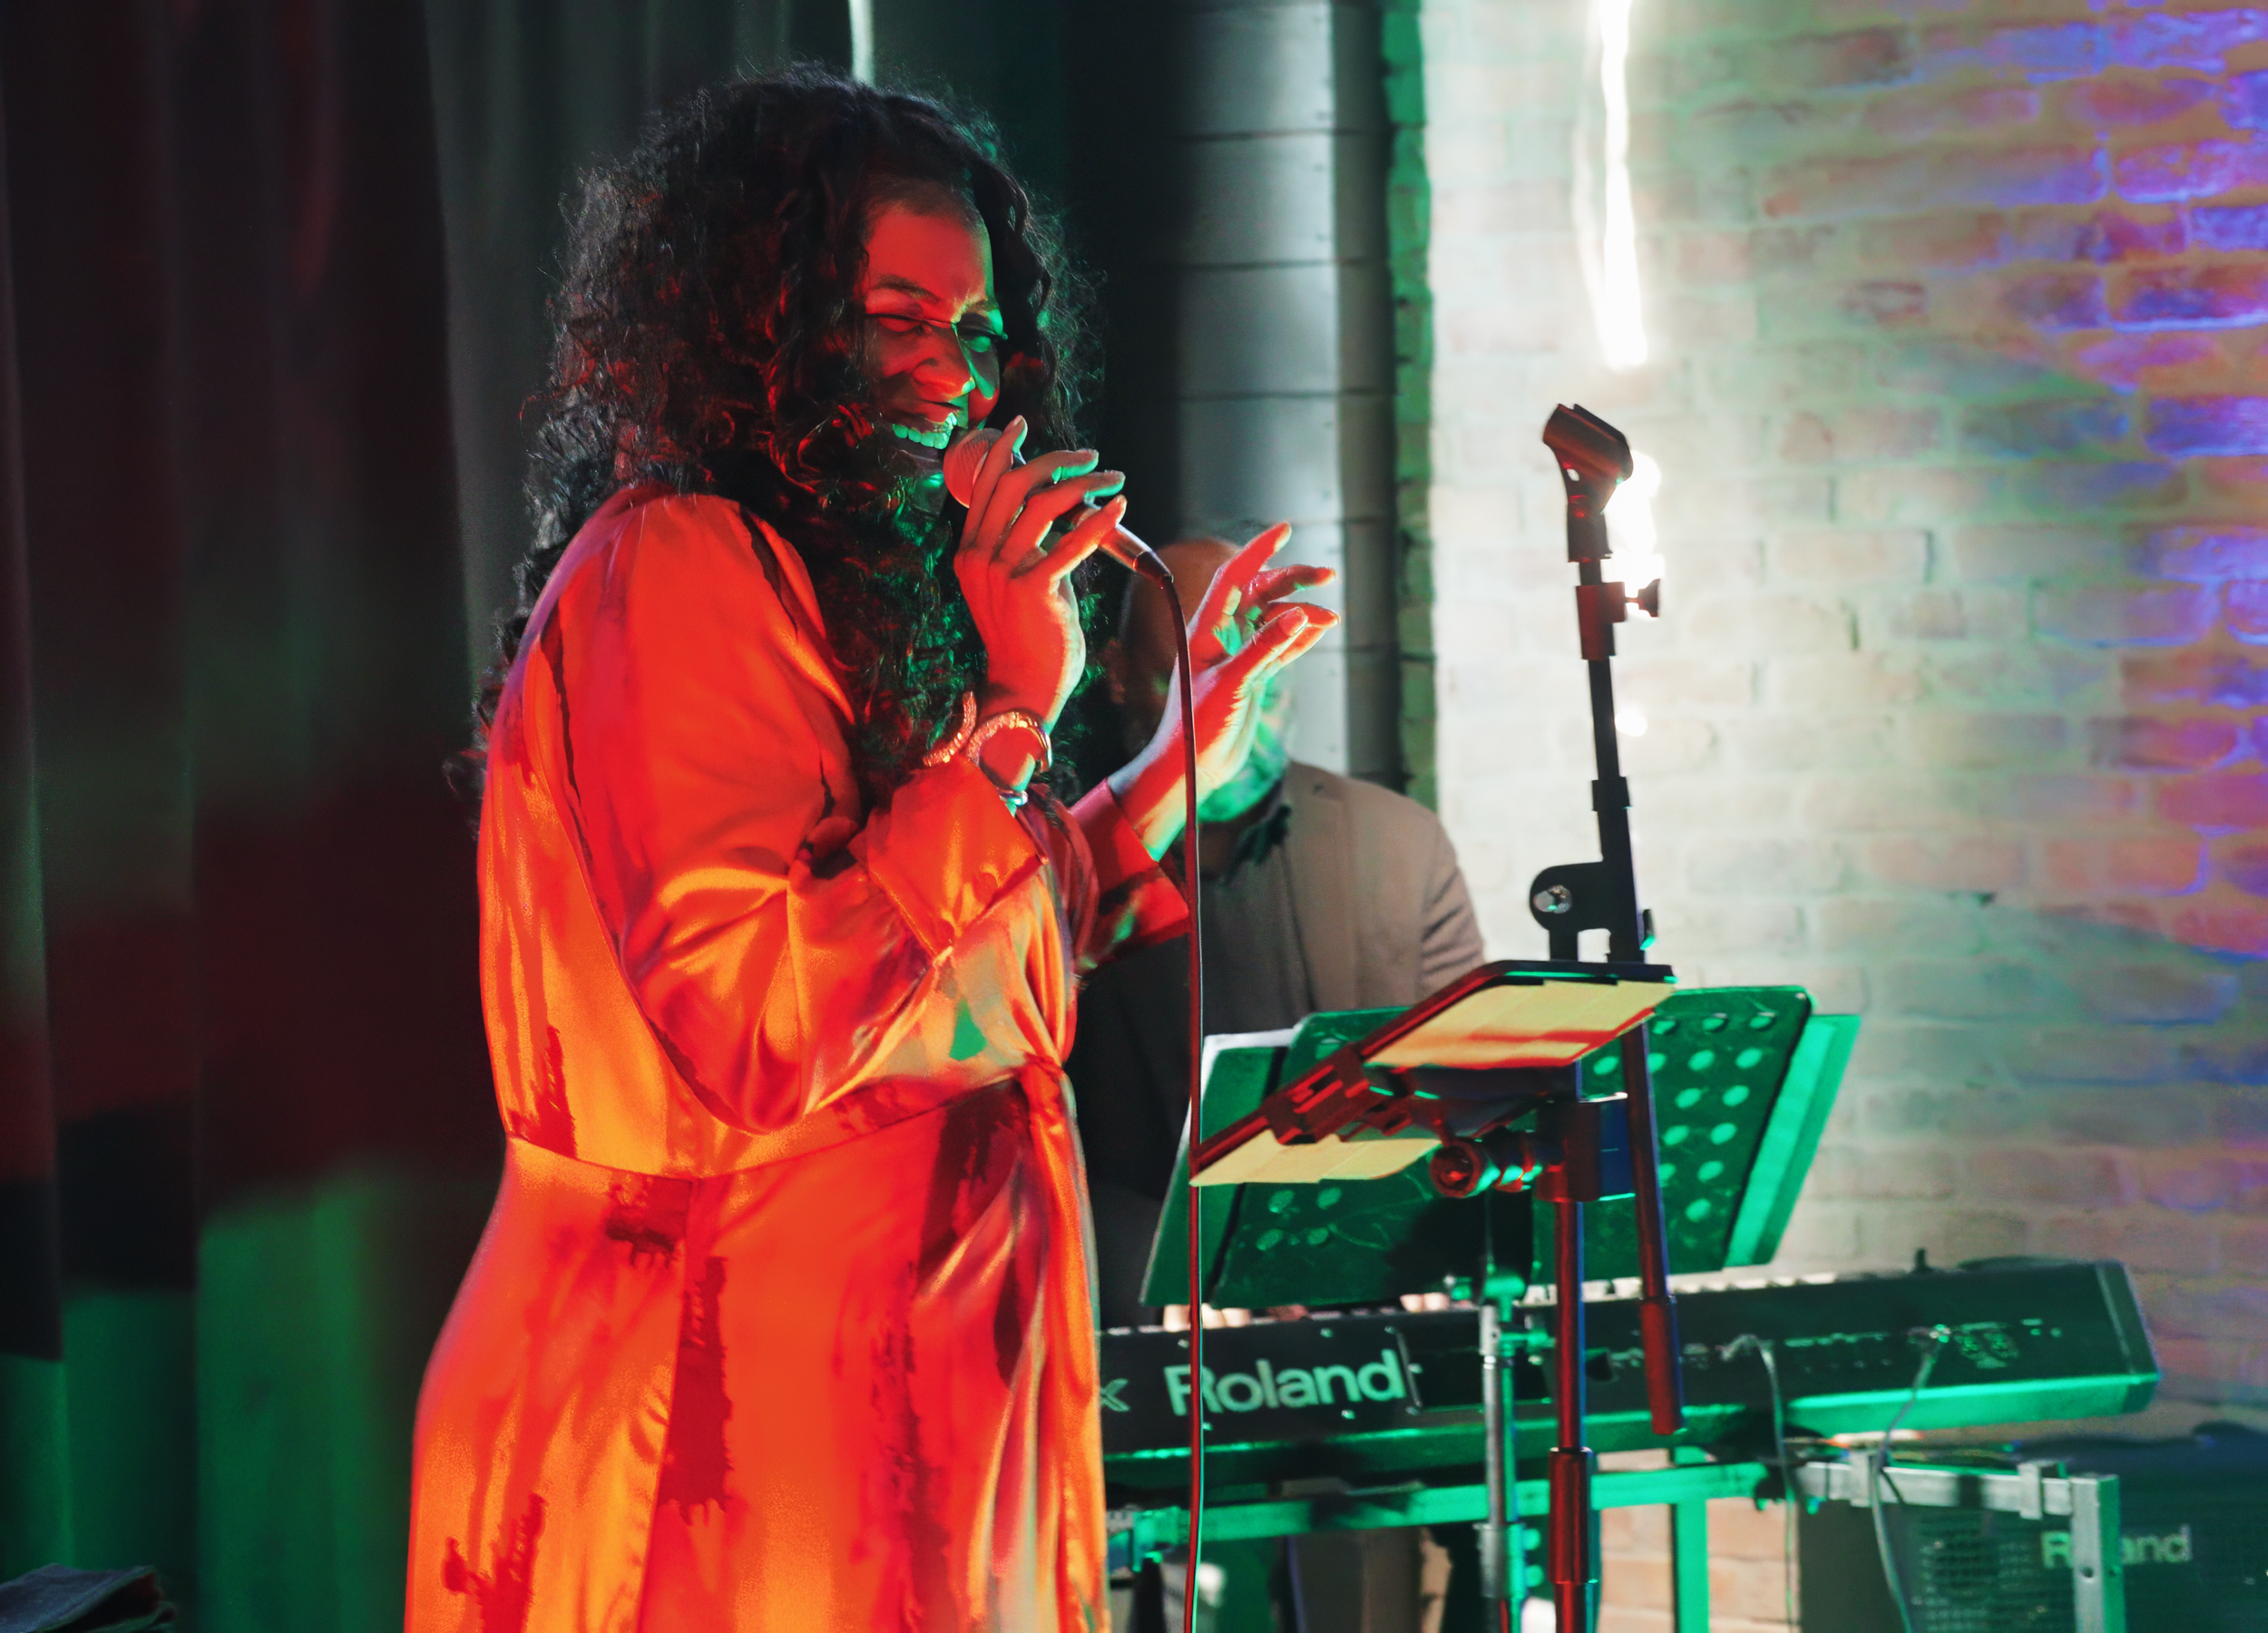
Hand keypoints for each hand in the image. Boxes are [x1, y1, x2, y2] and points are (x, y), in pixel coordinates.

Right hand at [953, 417, 1125, 728]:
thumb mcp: (1014, 582)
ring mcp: (1001, 573)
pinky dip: (1098, 521)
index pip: (984, 487)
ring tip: (1114, 481)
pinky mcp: (1031, 589)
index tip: (1022, 425)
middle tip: (1091, 457)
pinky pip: (1069, 543)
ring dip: (1085, 485)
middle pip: (1014, 484)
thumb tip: (1054, 503)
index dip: (1005, 451)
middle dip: (1056, 461)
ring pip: (1045, 506)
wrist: (1025, 686)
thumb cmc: (1029, 634)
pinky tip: (1119, 508)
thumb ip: (1022, 544)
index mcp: (970, 551)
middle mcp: (978, 557)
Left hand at [1108, 527, 1336, 852]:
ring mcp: (1239, 656)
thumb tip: (1299, 615)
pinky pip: (1282, 647)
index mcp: (1206, 629)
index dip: (1258, 551)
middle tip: (1327, 573)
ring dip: (1303, 612)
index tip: (1285, 530)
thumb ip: (1264, 650)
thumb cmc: (1196, 727)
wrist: (1192, 769)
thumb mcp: (1231, 685)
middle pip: (1261, 593)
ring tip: (1332, 617)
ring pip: (1276, 620)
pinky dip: (1302, 636)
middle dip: (1293, 579)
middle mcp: (1222, 637)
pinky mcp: (1253, 677)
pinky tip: (1321, 628)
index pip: (1235, 577)